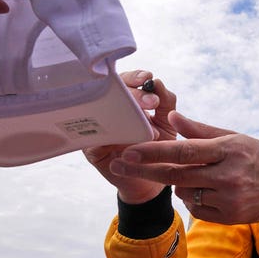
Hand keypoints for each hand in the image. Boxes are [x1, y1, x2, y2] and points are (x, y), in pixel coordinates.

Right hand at [83, 70, 176, 203]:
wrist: (152, 180)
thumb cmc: (159, 146)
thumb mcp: (167, 122)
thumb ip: (166, 101)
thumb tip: (158, 82)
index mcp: (125, 101)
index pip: (124, 82)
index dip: (134, 77)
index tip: (148, 78)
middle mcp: (107, 112)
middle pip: (109, 93)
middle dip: (133, 95)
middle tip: (152, 102)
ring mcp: (96, 129)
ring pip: (100, 113)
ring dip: (124, 115)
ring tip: (148, 124)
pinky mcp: (91, 149)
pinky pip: (96, 138)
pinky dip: (113, 136)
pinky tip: (128, 138)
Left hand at [108, 112, 258, 223]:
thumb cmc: (258, 157)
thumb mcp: (233, 137)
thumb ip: (200, 131)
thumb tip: (171, 117)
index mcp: (228, 150)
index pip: (184, 152)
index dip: (154, 152)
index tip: (130, 151)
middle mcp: (228, 175)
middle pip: (176, 176)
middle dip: (145, 170)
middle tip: (120, 165)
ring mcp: (229, 198)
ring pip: (184, 193)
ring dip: (180, 184)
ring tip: (199, 176)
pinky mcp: (228, 216)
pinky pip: (196, 208)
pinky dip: (194, 198)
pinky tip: (209, 190)